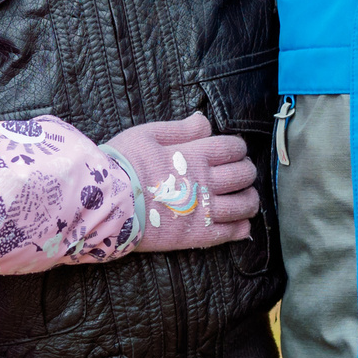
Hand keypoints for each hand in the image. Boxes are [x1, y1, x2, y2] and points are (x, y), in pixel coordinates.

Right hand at [103, 113, 259, 253]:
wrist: (106, 202)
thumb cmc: (122, 164)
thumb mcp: (146, 135)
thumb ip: (179, 129)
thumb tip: (205, 122)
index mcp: (195, 154)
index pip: (232, 148)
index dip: (238, 149)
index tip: (236, 152)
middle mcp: (205, 181)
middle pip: (242, 175)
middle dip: (247, 171)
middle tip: (243, 173)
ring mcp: (203, 210)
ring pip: (243, 205)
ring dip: (251, 200)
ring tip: (248, 199)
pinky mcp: (196, 235)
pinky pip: (229, 232)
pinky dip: (241, 228)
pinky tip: (242, 224)